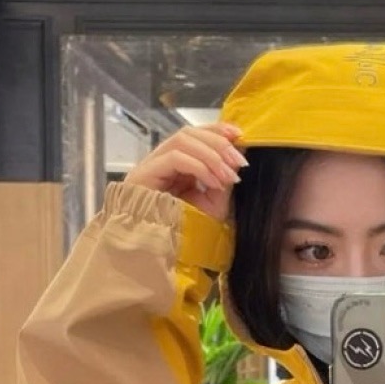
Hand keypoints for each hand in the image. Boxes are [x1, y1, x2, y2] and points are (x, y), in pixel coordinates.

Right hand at [125, 122, 246, 221]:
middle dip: (218, 143)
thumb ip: (224, 178)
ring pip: (181, 140)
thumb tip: (238, 155)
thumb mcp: (213, 203)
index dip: (217, 131)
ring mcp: (151, 166)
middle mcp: (162, 160)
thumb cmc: (186, 232)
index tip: (240, 136)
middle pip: (189, 133)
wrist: (164, 253)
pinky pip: (175, 158)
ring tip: (229, 175)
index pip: (195, 135)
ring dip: (211, 154)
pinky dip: (199, 167)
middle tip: (239, 161)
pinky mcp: (144, 174)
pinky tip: (213, 182)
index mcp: (177, 165)